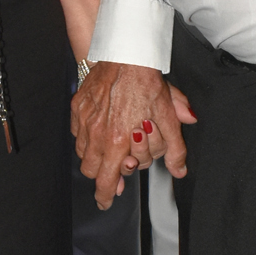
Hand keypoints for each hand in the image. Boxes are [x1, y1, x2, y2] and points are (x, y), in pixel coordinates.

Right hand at [71, 63, 196, 211]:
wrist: (124, 53)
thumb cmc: (145, 82)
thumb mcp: (168, 116)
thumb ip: (175, 148)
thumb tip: (179, 170)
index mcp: (118, 140)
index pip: (106, 181)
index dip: (105, 196)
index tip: (106, 201)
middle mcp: (96, 134)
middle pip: (92, 171)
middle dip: (103, 175)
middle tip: (115, 170)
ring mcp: (84, 121)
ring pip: (83, 152)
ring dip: (95, 156)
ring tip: (110, 148)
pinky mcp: (77, 107)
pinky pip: (77, 132)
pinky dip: (86, 137)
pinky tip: (101, 129)